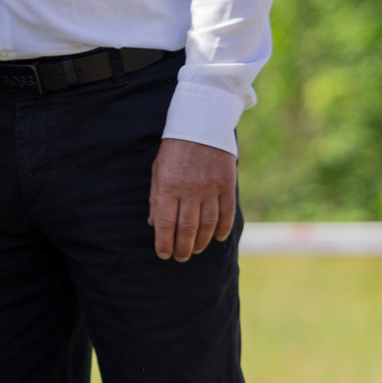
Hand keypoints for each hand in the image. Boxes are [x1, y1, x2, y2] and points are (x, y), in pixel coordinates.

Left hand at [148, 137, 237, 261]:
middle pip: (187, 228)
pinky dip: (223, 229)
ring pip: (207, 224)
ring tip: (195, 250)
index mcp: (168, 186)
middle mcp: (189, 190)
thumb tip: (154, 225)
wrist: (201, 124)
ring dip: (201, 242)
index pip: (165, 224)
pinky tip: (218, 238)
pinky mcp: (226, 184)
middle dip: (182, 248)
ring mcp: (210, 188)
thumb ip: (156, 198)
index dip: (164, 243)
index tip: (163, 255)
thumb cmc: (175, 149)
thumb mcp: (158, 170)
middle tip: (180, 258)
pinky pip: (226, 213)